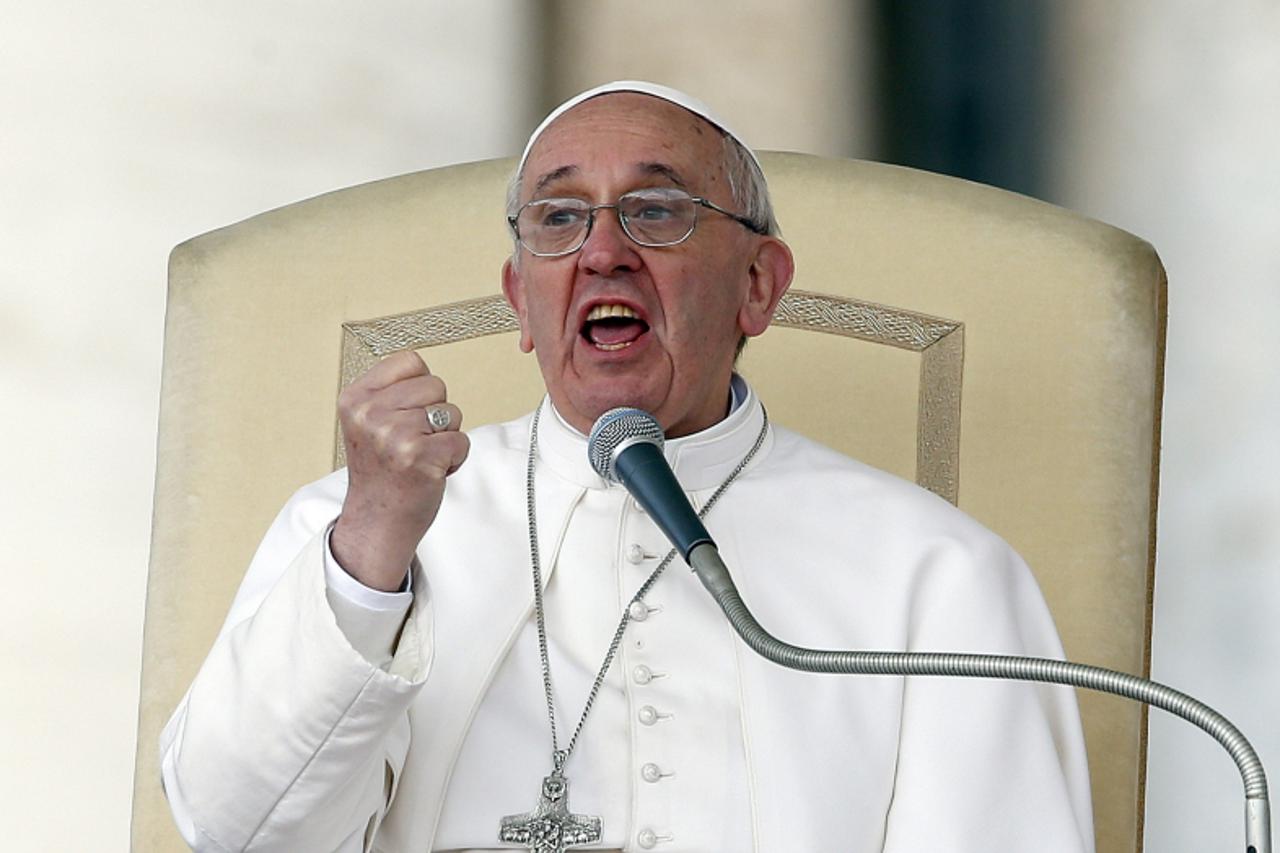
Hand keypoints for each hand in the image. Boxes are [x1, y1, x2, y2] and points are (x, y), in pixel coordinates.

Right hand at [331, 351, 469, 590]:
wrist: (376, 522)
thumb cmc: (380, 472)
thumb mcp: (368, 423)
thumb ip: (390, 393)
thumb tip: (424, 370)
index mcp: (355, 399)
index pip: (411, 361)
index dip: (420, 388)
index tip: (404, 415)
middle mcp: (370, 413)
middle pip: (436, 385)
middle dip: (435, 414)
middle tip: (412, 442)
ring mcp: (394, 435)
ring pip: (452, 412)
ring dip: (445, 437)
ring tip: (419, 457)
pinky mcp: (420, 456)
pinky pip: (462, 440)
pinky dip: (455, 459)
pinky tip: (430, 471)